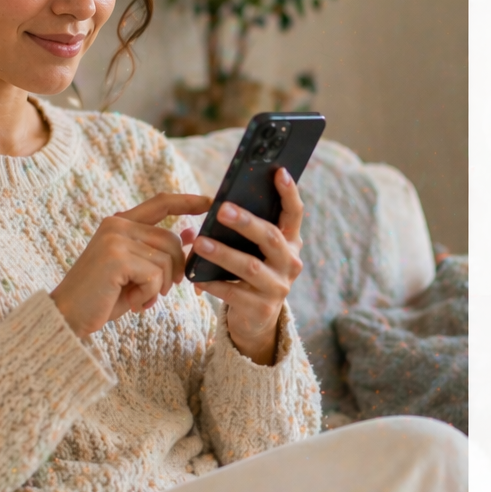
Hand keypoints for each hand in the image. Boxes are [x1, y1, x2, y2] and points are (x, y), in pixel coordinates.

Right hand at [50, 193, 210, 337]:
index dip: (187, 201)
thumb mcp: (136, 271)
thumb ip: (159, 251)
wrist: (67, 316)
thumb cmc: (103, 296)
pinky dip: (149, 295)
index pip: (161, 203)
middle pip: (172, 240)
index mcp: (120, 223)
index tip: (209, 201)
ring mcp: (116, 239)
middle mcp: (117, 224)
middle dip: (174, 270)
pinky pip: (155, 276)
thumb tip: (191, 234)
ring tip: (139, 298)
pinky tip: (133, 303)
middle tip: (157, 292)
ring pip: (167, 260)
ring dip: (159, 287)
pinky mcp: (117, 257)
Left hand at [190, 168, 304, 365]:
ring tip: (199, 243)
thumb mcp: (257, 250)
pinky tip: (196, 276)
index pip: (294, 213)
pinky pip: (233, 293)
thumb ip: (247, 229)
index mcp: (291, 242)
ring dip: (223, 254)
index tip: (279, 171)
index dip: (289, 192)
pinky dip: (213, 283)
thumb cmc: (251, 272)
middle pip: (270, 237)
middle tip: (222, 209)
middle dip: (246, 222)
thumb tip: (215, 205)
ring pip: (250, 267)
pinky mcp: (262, 309)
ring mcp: (278, 288)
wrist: (256, 319)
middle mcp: (290, 263)